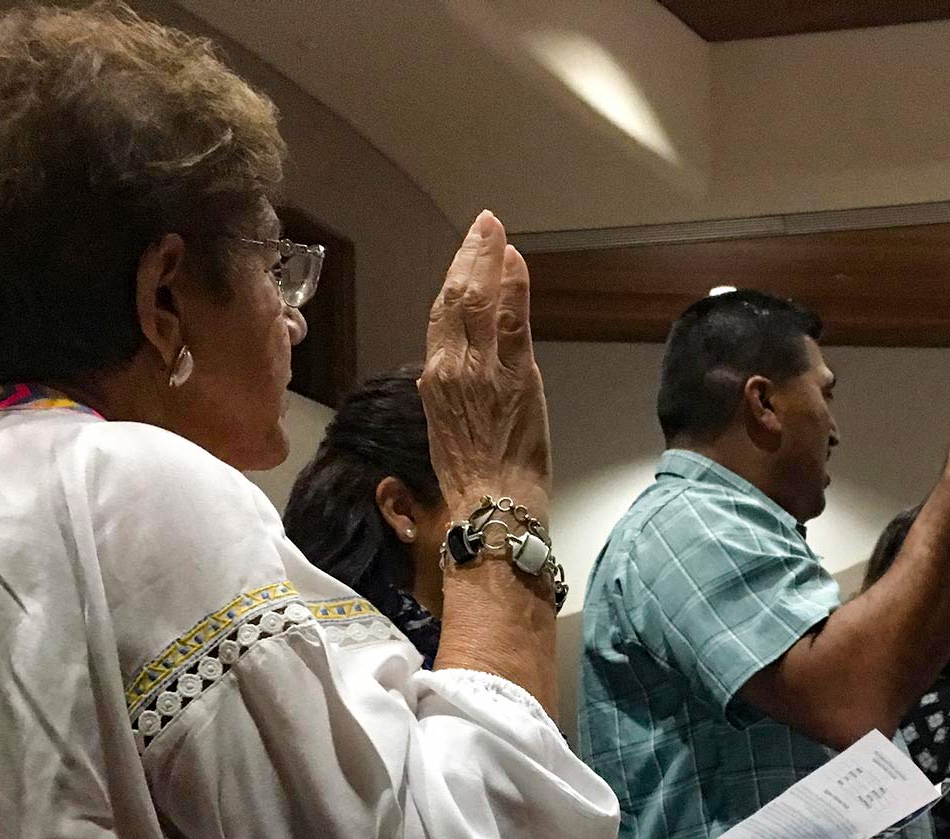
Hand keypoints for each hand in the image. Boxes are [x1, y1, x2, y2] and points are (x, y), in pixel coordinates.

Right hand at [421, 212, 550, 517]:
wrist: (493, 502)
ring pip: (479, 302)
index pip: (441, 317)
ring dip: (488, 261)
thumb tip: (434, 375)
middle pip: (456, 299)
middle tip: (483, 225)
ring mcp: (483, 369)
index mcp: (435, 380)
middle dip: (470, 256)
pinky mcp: (515, 376)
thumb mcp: (445, 428)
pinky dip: (512, 286)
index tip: (466, 254)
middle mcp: (452, 368)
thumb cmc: (472, 476)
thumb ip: (443, 393)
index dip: (452, 279)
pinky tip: (514, 261)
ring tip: (495, 232)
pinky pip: (511, 321)